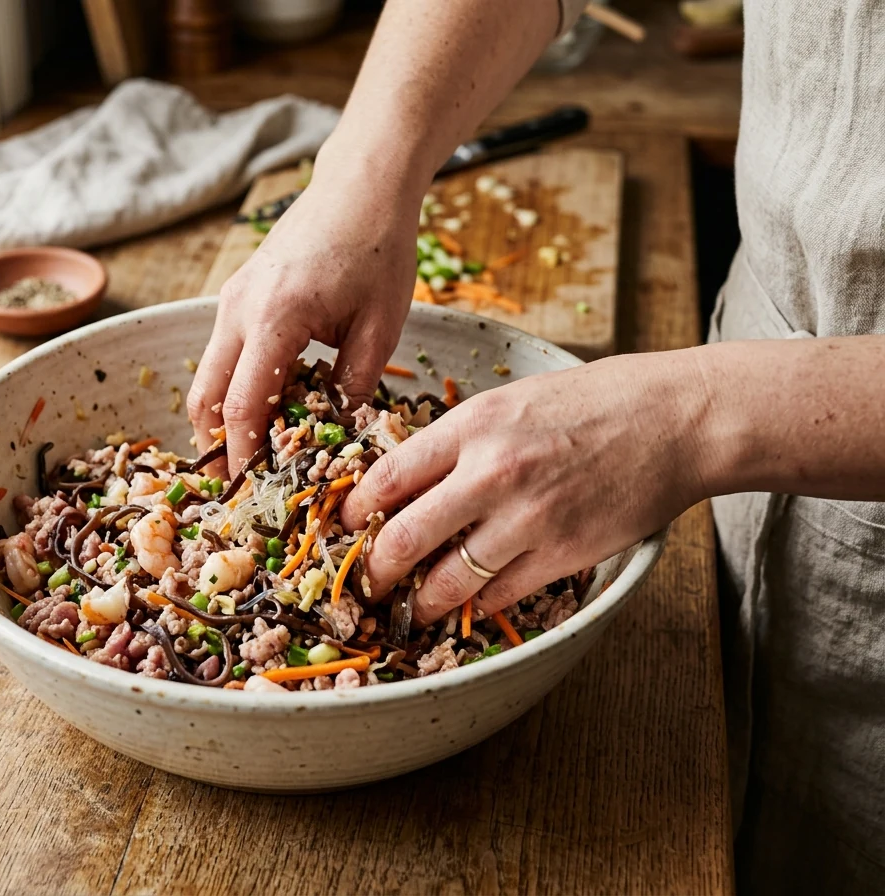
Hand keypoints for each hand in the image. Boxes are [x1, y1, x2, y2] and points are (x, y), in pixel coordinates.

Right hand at [188, 149, 420, 472]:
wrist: (361, 185)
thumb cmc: (378, 249)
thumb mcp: (379, 326)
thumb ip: (353, 387)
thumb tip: (336, 436)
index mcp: (274, 318)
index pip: (243, 405)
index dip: (243, 455)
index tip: (253, 491)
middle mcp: (238, 310)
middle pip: (205, 398)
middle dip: (217, 447)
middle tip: (240, 485)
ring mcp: (231, 300)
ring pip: (207, 378)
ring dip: (222, 420)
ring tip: (251, 456)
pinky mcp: (237, 296)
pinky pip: (222, 355)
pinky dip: (232, 389)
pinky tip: (265, 409)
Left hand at [341, 351, 711, 626]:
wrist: (674, 419)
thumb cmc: (592, 403)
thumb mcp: (510, 400)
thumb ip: (457, 440)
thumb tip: (405, 480)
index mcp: (472, 426)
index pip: (387, 478)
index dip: (354, 512)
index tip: (346, 528)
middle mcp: (491, 472)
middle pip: (403, 537)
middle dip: (374, 571)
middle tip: (367, 583)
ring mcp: (528, 518)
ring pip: (448, 580)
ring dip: (420, 603)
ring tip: (410, 610)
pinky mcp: (563, 554)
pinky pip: (500, 596)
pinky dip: (476, 606)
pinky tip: (467, 607)